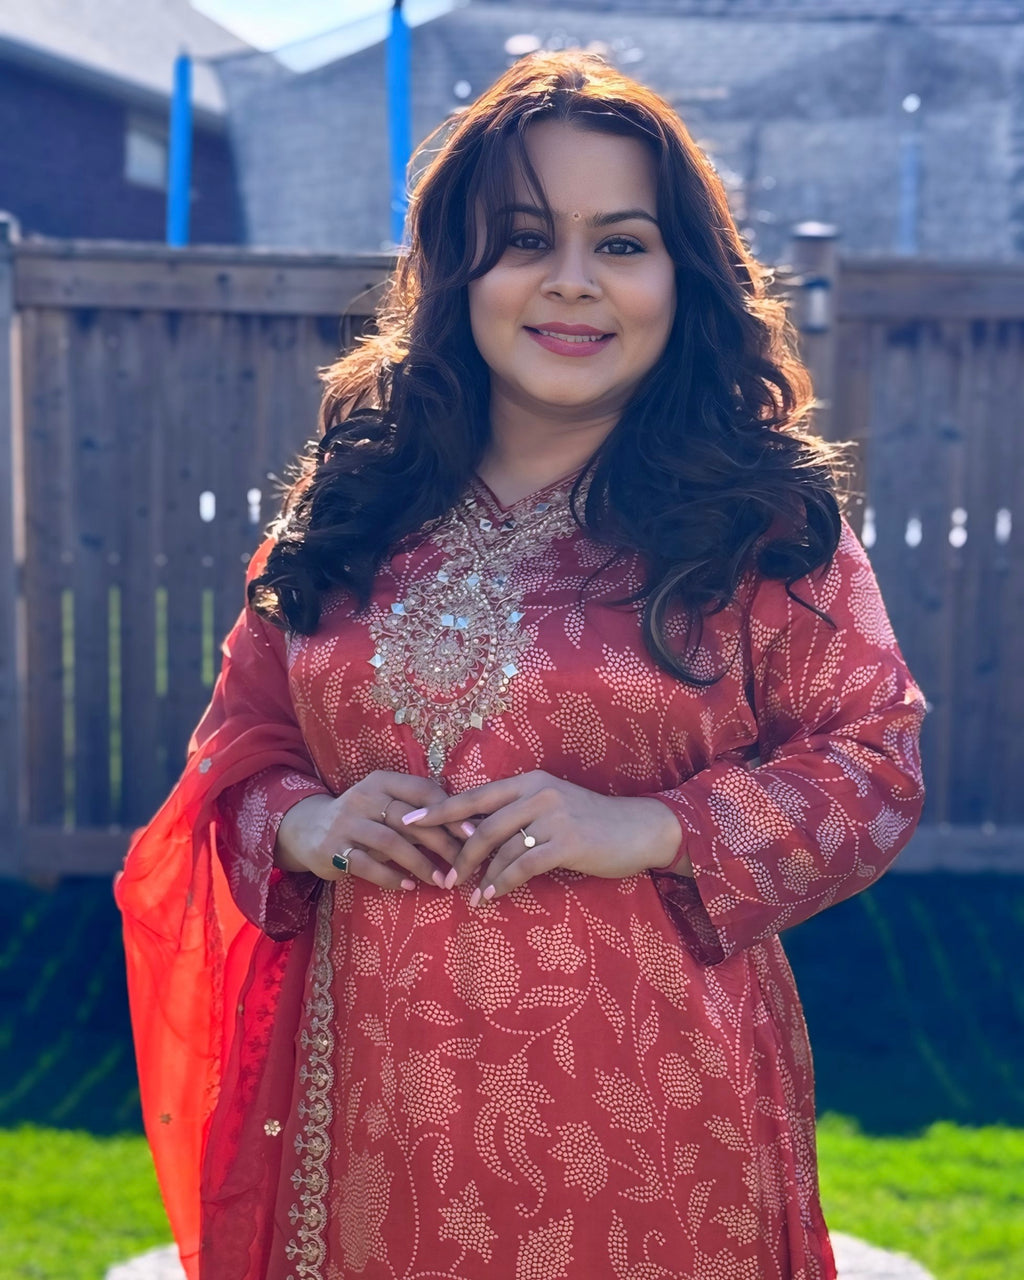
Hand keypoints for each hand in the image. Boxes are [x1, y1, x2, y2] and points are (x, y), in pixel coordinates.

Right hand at [275, 770, 465, 890]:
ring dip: (420, 863)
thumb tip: (467, 830)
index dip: (450, 812)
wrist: (309, 829)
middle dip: (441, 843)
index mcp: (382, 781)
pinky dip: (390, 877)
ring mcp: (346, 823)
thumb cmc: (363, 819)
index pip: (423, 790)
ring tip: (441, 881)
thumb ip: (419, 816)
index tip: (473, 834)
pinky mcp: (333, 848)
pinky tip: (408, 886)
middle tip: (462, 864)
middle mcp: (363, 797)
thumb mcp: (387, 808)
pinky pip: (366, 864)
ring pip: (390, 842)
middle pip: (410, 819)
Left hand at [402, 770, 688, 903]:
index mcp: (529, 780)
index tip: (408, 822)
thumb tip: (476, 835)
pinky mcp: (567, 842)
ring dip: (481, 876)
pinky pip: (523, 865)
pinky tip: (492, 897)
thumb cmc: (593, 822)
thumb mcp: (553, 807)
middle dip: (457, 854)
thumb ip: (519, 814)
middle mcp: (537, 792)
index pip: (474, 796)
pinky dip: (504, 883)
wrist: (641, 829)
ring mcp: (553, 815)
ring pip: (500, 848)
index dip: (439, 810)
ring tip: (469, 896)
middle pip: (481, 825)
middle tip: (442, 878)